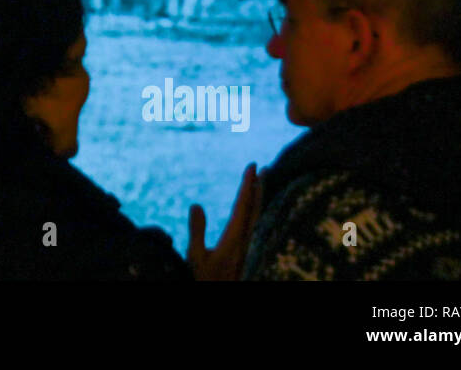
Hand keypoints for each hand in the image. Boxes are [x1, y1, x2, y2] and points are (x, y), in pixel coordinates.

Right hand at [187, 163, 261, 280]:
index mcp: (234, 238)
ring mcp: (245, 246)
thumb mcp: (196, 256)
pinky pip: (252, 224)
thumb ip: (197, 230)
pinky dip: (254, 211)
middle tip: (264, 167)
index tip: (252, 165)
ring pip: (256, 216)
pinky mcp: (243, 251)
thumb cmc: (205, 280)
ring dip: (259, 197)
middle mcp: (244, 240)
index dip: (248, 184)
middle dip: (259, 187)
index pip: (243, 205)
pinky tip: (251, 211)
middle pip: (255, 208)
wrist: (218, 294)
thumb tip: (196, 204)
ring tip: (261, 183)